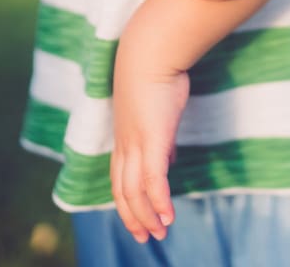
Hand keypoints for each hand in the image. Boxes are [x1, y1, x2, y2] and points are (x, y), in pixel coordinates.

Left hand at [111, 44, 189, 242]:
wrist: (150, 52)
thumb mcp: (158, 112)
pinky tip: (168, 216)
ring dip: (146, 216)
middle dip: (133, 218)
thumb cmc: (157, 75)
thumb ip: (161, 138)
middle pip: (123, 192)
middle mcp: (125, 145)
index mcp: (124, 138)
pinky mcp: (152, 140)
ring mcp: (136, 144)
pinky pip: (154, 180)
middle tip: (146, 237)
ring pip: (134, 192)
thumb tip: (168, 156)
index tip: (139, 219)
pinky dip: (159, 202)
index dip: (128, 203)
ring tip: (159, 233)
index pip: (121, 180)